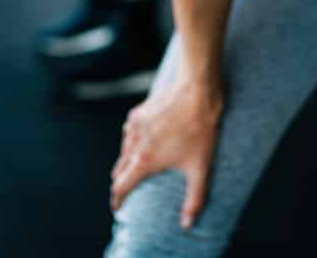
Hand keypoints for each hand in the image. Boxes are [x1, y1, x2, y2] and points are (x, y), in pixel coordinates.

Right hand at [110, 80, 222, 229]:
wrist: (195, 92)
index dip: (117, 201)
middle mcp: (132, 145)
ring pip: (123, 152)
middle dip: (122, 184)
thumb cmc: (199, 130)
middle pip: (118, 171)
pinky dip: (133, 144)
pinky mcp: (136, 114)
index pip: (120, 187)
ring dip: (128, 163)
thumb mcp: (200, 168)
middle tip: (130, 192)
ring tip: (140, 169)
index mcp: (144, 162)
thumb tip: (187, 225)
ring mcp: (132, 127)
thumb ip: (194, 200)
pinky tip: (148, 143)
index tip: (118, 209)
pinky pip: (129, 134)